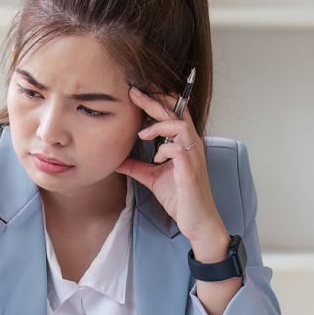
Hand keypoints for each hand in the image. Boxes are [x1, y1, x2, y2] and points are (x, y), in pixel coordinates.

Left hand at [117, 87, 226, 249]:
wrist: (197, 221)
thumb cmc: (180, 198)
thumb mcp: (152, 178)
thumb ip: (137, 166)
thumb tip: (116, 159)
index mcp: (184, 144)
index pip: (174, 114)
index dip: (158, 100)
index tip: (137, 93)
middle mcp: (192, 146)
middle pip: (176, 113)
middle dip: (154, 100)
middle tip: (133, 93)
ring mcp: (193, 157)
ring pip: (180, 126)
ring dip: (158, 126)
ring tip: (142, 135)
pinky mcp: (190, 170)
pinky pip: (178, 149)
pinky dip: (164, 150)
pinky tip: (156, 159)